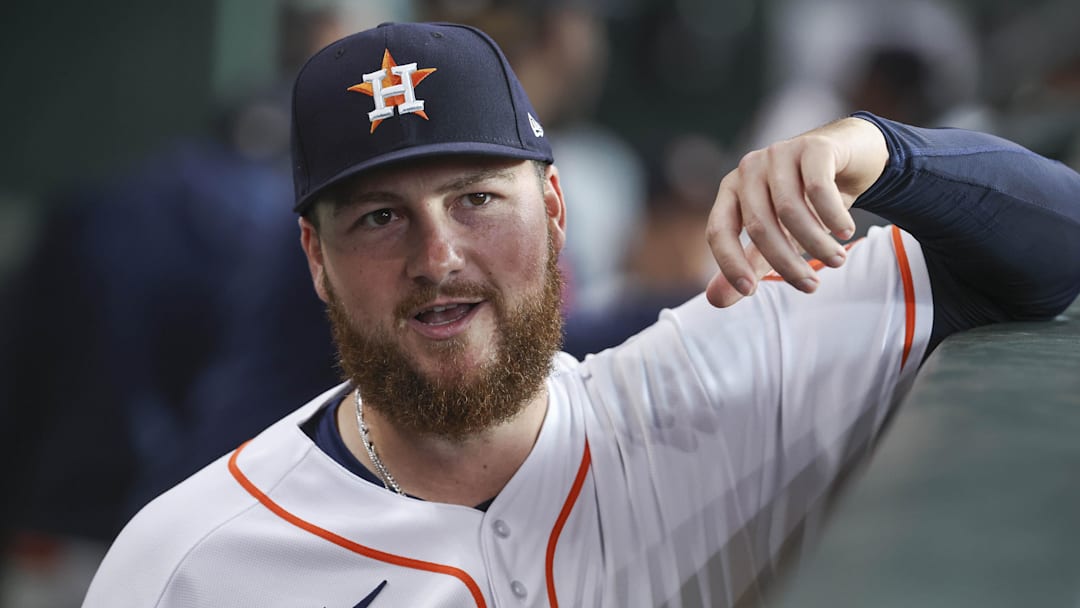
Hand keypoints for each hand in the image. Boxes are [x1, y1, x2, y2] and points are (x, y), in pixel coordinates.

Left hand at [704, 116, 888, 306]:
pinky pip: (818, 188)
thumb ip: (749, 265)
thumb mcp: (778, 236)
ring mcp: (779, 153)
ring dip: (816, 243)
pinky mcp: (813, 146)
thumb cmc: (806, 202)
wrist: (850, 157)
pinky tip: (845, 231)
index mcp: (732, 191)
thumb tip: (715, 301)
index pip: (718, 230)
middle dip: (785, 263)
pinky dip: (832, 217)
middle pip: (758, 226)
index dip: (730, 263)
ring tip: (837, 261)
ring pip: (789, 210)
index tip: (750, 292)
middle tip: (811, 287)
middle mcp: (749, 169)